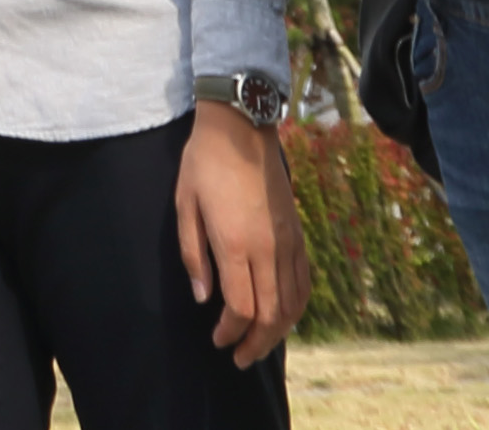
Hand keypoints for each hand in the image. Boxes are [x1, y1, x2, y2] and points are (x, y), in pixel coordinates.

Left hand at [173, 103, 302, 367]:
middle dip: (255, 343)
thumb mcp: (184, 206)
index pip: (241, 307)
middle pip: (270, 314)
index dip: (230, 333)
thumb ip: (194, 255)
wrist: (241, 128)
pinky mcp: (298, 234)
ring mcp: (288, 242)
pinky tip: (284, 315)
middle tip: (239, 358)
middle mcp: (268, 249)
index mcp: (235, 244)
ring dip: (278, 332)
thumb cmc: (204, 164)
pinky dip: (296, 306)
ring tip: (260, 345)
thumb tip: (203, 298)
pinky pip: (304, 281)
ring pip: (292, 303)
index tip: (217, 340)